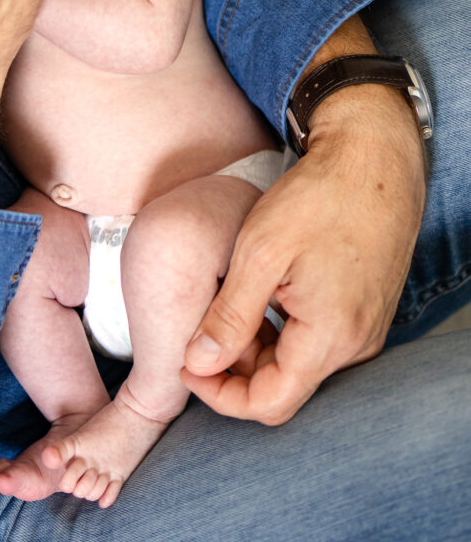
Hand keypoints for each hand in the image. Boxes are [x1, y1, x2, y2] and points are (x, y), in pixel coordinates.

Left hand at [180, 85, 425, 423]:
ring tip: (227, 305)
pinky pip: (318, 340)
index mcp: (331, 336)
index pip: (269, 403)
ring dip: (258, 347)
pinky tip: (261, 296)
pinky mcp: (365, 309)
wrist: (374, 158)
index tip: (187, 364)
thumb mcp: (260, 252)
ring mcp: (364, 327)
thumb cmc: (318, 196)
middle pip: (284, 385)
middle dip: (236, 368)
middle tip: (201, 329)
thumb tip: (199, 364)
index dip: (220, 395)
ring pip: (299, 363)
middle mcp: (355, 343)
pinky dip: (283, 330)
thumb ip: (230, 315)